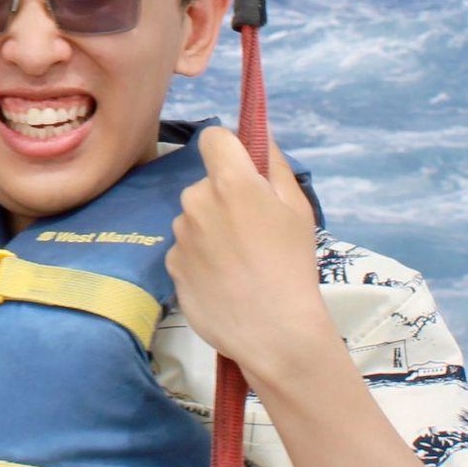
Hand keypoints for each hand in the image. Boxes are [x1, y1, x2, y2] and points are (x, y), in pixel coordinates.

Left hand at [167, 126, 336, 386]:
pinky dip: (200, 258)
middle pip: (206, 184)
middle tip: (252, 231)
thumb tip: (258, 135)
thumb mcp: (298, 210)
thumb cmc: (293, 266)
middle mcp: (196, 201)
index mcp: (230, 182)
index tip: (243, 169)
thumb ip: (274, 165)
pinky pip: (185, 248)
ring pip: (194, 218)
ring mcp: (179, 234)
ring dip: (211, 230)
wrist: (274, 331)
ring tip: (239, 263)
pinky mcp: (170, 264)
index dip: (229, 149)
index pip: (214, 138)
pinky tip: (223, 280)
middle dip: (225, 198)